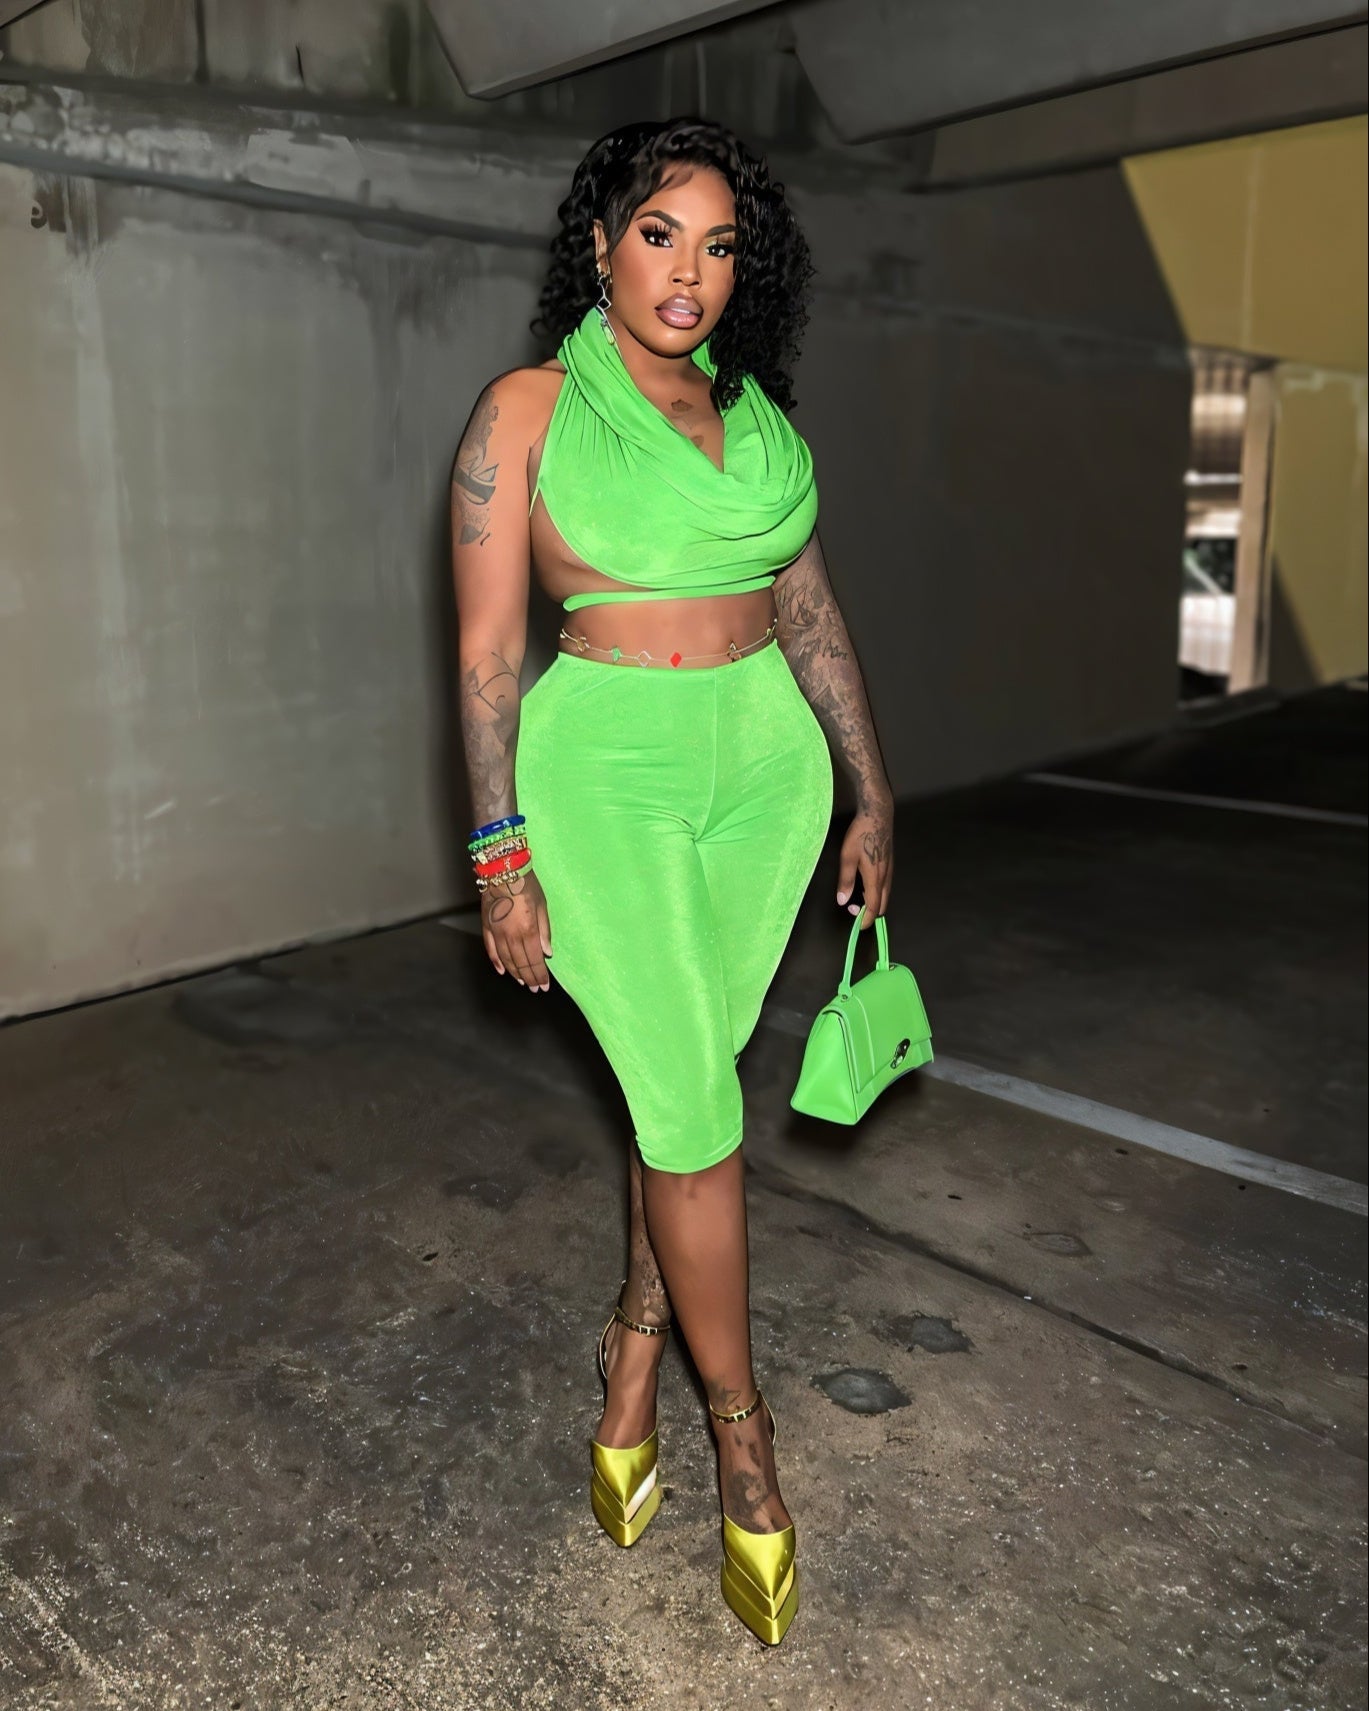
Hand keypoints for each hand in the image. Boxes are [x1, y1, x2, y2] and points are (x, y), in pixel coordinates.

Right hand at [482, 871, 553, 991]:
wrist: (502, 869)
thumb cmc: (526, 885)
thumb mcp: (542, 905)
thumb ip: (544, 931)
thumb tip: (547, 952)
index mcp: (527, 931)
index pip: (535, 960)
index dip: (540, 975)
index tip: (544, 985)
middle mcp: (511, 936)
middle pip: (521, 963)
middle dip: (530, 977)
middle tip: (536, 988)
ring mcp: (496, 933)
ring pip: (506, 960)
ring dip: (515, 973)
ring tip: (523, 981)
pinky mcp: (486, 927)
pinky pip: (491, 949)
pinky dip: (496, 962)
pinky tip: (502, 970)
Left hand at [836, 794, 892, 929]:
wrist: (878, 815)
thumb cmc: (861, 834)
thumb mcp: (847, 857)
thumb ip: (845, 880)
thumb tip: (843, 900)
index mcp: (875, 878)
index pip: (873, 907)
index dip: (866, 920)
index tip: (858, 926)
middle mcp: (885, 877)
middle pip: (882, 904)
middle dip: (869, 912)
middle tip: (853, 909)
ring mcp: (890, 870)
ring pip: (885, 895)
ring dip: (873, 902)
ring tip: (856, 898)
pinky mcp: (890, 864)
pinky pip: (886, 886)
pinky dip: (877, 893)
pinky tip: (865, 886)